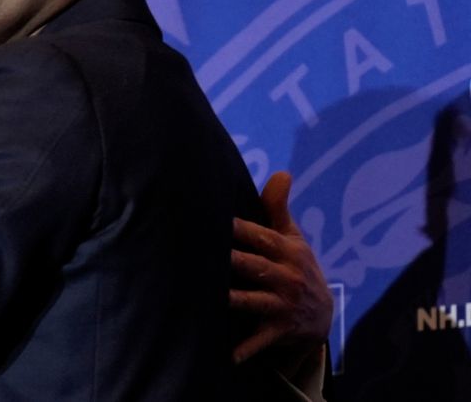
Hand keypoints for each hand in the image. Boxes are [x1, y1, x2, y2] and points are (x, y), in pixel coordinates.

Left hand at [231, 172, 332, 369]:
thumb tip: (281, 171)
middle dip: (235, 261)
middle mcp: (287, 277)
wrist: (322, 316)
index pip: (262, 237)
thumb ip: (278, 207)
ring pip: (255, 301)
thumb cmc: (295, 266)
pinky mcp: (278, 330)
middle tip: (205, 252)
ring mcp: (283, 305)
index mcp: (288, 251)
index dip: (240, 229)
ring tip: (213, 295)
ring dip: (235, 299)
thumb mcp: (291, 238)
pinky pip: (261, 340)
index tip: (215, 218)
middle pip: (256, 266)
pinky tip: (227, 354)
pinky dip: (246, 349)